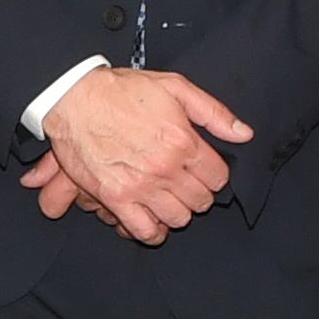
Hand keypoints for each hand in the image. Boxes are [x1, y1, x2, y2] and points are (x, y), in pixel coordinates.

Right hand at [40, 68, 248, 244]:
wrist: (75, 98)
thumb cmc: (123, 91)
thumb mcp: (175, 87)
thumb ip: (213, 112)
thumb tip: (243, 134)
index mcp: (183, 141)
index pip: (218, 178)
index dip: (214, 175)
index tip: (204, 171)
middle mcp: (165, 168)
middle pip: (201, 201)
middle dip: (198, 193)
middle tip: (185, 183)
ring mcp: (140, 187)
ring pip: (178, 218)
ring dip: (178, 211)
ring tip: (168, 198)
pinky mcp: (116, 199)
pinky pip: (145, 231)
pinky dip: (154, 231)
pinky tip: (153, 219)